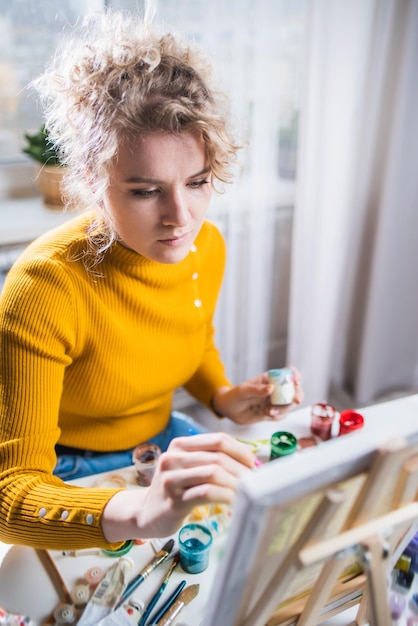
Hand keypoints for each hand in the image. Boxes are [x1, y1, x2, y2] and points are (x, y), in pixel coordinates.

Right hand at [102, 432, 255, 541]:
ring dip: (236, 483)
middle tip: (257, 482)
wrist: (147, 513)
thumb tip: (252, 462)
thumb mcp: (189, 467)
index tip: (255, 464)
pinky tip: (235, 502)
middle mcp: (173, 457)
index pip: (218, 440)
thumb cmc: (175, 489)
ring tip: (249, 492)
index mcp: (180, 445)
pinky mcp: (174, 500)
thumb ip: (212, 460)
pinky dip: (225, 496)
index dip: (241, 450)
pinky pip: (206, 493)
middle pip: (218, 457)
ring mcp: (171, 479)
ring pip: (213, 473)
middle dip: (242, 469)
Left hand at [211, 367, 303, 424]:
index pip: (287, 373)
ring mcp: (275, 401)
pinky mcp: (272, 412)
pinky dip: (277, 417)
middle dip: (297, 395)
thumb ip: (257, 389)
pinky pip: (282, 415)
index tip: (296, 381)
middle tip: (296, 401)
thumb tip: (271, 388)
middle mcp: (275, 389)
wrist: (229, 410)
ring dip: (284, 409)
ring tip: (269, 413)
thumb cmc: (235, 396)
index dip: (295, 375)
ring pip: (289, 404)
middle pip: (294, 389)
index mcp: (270, 379)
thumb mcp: (243, 391)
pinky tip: (267, 416)